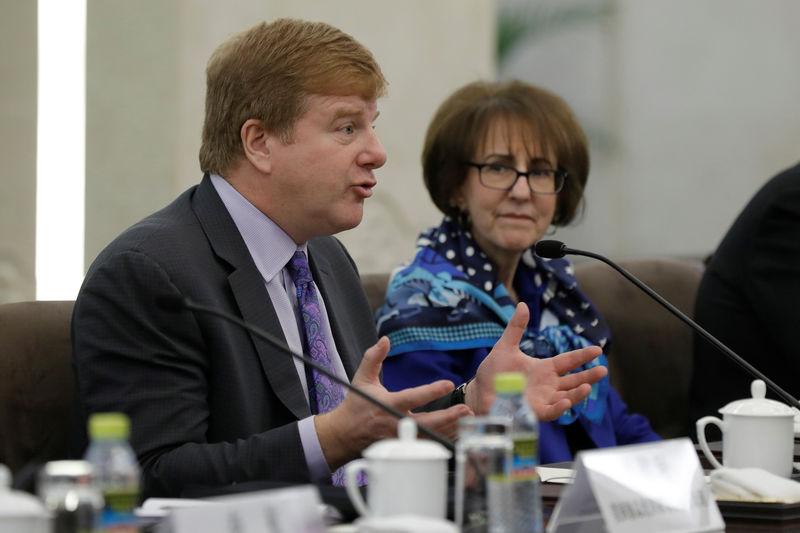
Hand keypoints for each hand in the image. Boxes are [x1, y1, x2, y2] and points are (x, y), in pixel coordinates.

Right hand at [315, 337, 470, 468]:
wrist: (344, 435)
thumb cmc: (356, 405)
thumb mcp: (362, 378)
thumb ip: (373, 357)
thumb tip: (385, 340)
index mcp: (387, 404)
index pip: (413, 397)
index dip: (432, 391)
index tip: (448, 383)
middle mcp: (395, 423)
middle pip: (426, 423)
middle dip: (447, 417)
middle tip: (465, 409)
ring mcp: (399, 439)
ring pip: (429, 437)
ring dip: (449, 429)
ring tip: (466, 420)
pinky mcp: (402, 448)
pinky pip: (426, 446)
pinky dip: (442, 440)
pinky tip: (456, 433)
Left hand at [464, 303, 607, 420]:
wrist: (480, 390)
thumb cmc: (494, 371)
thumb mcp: (506, 346)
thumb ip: (516, 327)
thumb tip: (522, 305)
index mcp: (544, 368)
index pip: (568, 361)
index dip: (582, 356)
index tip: (598, 350)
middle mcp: (548, 384)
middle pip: (573, 380)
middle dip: (588, 376)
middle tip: (603, 370)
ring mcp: (543, 399)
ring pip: (566, 396)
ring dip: (577, 393)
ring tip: (587, 387)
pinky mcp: (534, 411)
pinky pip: (550, 411)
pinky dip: (559, 408)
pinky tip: (565, 401)